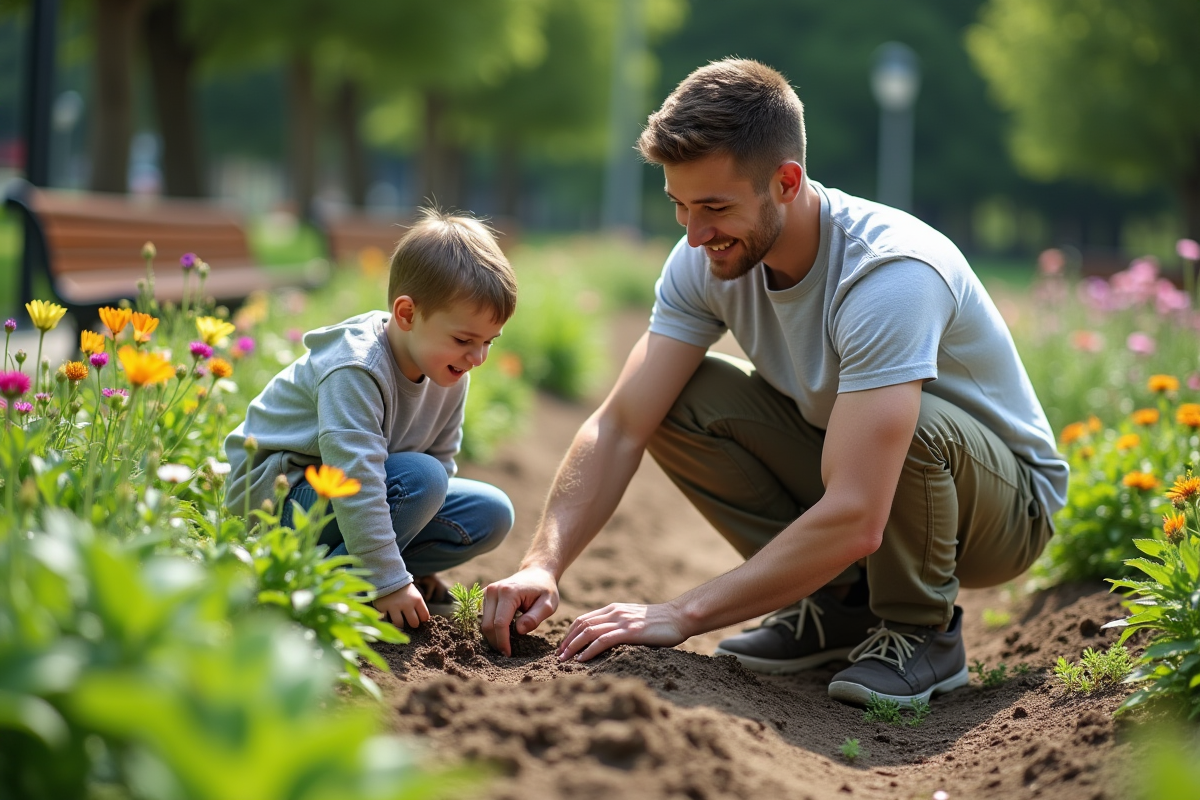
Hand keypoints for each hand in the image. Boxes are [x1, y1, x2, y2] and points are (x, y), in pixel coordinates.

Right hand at [373, 583, 429, 627]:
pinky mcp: (383, 608)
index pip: (424, 616)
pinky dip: (388, 619)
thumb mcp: (414, 593)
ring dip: (400, 624)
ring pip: (400, 624)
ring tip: (399, 621)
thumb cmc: (402, 587)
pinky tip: (389, 616)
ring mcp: (394, 606)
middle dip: (413, 624)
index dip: (422, 619)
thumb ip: (417, 605)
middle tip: (411, 622)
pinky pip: (386, 620)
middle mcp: (407, 604)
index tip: (420, 619)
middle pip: (414, 622)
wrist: (387, 575)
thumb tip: (422, 619)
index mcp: (417, 599)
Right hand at [482, 566, 559, 655]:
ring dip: (493, 636)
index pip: (500, 623)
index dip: (503, 642)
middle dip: (496, 642)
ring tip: (507, 642)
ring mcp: (486, 592)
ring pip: (483, 623)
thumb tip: (519, 630)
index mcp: (508, 592)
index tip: (508, 654)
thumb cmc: (544, 589)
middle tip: (507, 653)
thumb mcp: (548, 604)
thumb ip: (535, 618)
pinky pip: (483, 618)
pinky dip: (491, 629)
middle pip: (487, 625)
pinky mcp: (484, 596)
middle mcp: (493, 590)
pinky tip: (502, 633)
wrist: (536, 573)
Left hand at [556, 602, 687, 662]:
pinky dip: (589, 650)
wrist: (679, 616)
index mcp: (614, 609)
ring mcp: (622, 621)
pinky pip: (603, 640)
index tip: (563, 647)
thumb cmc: (659, 623)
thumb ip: (619, 625)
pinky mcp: (630, 631)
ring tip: (564, 660)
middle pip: (582, 625)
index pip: (584, 619)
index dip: (570, 633)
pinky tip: (582, 659)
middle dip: (567, 641)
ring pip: (588, 632)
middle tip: (558, 656)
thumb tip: (605, 640)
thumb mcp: (634, 620)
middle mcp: (614, 612)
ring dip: (573, 646)